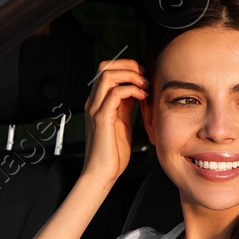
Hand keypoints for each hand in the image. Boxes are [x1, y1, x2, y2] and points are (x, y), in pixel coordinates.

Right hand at [81, 58, 146, 185]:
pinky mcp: (101, 118)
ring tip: (144, 84)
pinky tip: (142, 96)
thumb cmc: (112, 153)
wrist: (101, 173)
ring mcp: (95, 109)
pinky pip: (115, 93)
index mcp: (97, 102)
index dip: (125, 67)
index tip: (142, 75)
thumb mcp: (122, 122)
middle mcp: (93, 102)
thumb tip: (135, 91)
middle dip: (127, 65)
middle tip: (143, 75)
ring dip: (130, 75)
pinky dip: (131, 90)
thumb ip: (125, 106)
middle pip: (105, 67)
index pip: (107, 71)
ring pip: (108, 75)